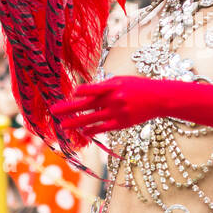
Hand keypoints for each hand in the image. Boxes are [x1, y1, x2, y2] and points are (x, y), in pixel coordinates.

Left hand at [51, 76, 168, 137]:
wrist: (159, 98)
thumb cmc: (138, 86)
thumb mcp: (121, 80)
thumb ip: (104, 86)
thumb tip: (87, 92)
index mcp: (112, 86)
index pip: (90, 90)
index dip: (79, 93)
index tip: (70, 94)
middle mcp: (112, 99)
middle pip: (85, 105)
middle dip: (68, 108)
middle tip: (53, 111)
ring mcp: (117, 113)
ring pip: (91, 119)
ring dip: (75, 123)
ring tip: (63, 126)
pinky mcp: (122, 123)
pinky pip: (103, 128)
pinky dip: (92, 130)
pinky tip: (83, 132)